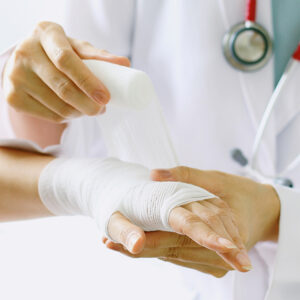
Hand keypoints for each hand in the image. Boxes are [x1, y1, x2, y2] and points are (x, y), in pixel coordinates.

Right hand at [2, 21, 129, 122]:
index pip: (66, 60)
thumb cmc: (58, 53)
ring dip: (80, 113)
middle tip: (102, 109)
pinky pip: (50, 116)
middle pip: (63, 88)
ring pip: (58, 107)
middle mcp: (25, 52)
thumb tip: (125, 64)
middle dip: (88, 104)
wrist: (25, 61)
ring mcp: (15, 77)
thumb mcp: (76, 48)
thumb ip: (99, 56)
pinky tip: (73, 111)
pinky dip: (67, 118)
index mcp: (45, 34)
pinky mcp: (13, 97)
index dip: (89, 82)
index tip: (106, 98)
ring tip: (90, 109)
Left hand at [103, 167, 279, 275]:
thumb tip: (153, 174)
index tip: (114, 242)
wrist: (262, 209)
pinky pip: (179, 256)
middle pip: (167, 251)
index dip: (144, 240)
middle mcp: (215, 251)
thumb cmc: (239, 191)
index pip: (175, 238)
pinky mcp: (209, 262)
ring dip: (145, 250)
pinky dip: (160, 250)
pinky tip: (142, 243)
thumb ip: (184, 176)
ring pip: (170, 256)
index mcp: (216, 227)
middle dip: (136, 248)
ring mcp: (213, 260)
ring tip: (114, 243)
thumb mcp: (215, 178)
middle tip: (107, 242)